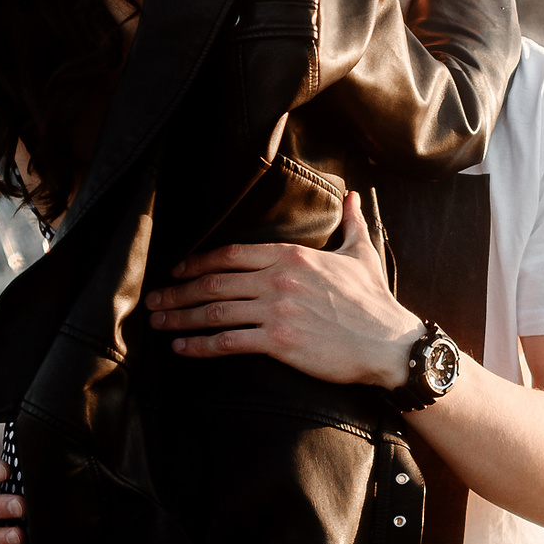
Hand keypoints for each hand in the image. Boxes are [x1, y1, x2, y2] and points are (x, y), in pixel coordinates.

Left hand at [143, 196, 422, 387]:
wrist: (390, 343)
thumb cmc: (375, 302)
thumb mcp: (362, 254)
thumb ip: (351, 222)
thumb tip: (352, 195)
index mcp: (292, 255)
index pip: (231, 253)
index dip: (198, 262)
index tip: (178, 270)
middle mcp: (278, 279)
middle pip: (214, 282)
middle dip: (178, 291)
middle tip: (154, 301)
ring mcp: (277, 310)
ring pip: (215, 311)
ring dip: (180, 317)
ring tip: (160, 324)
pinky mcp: (279, 341)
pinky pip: (229, 341)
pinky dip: (200, 345)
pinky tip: (183, 348)